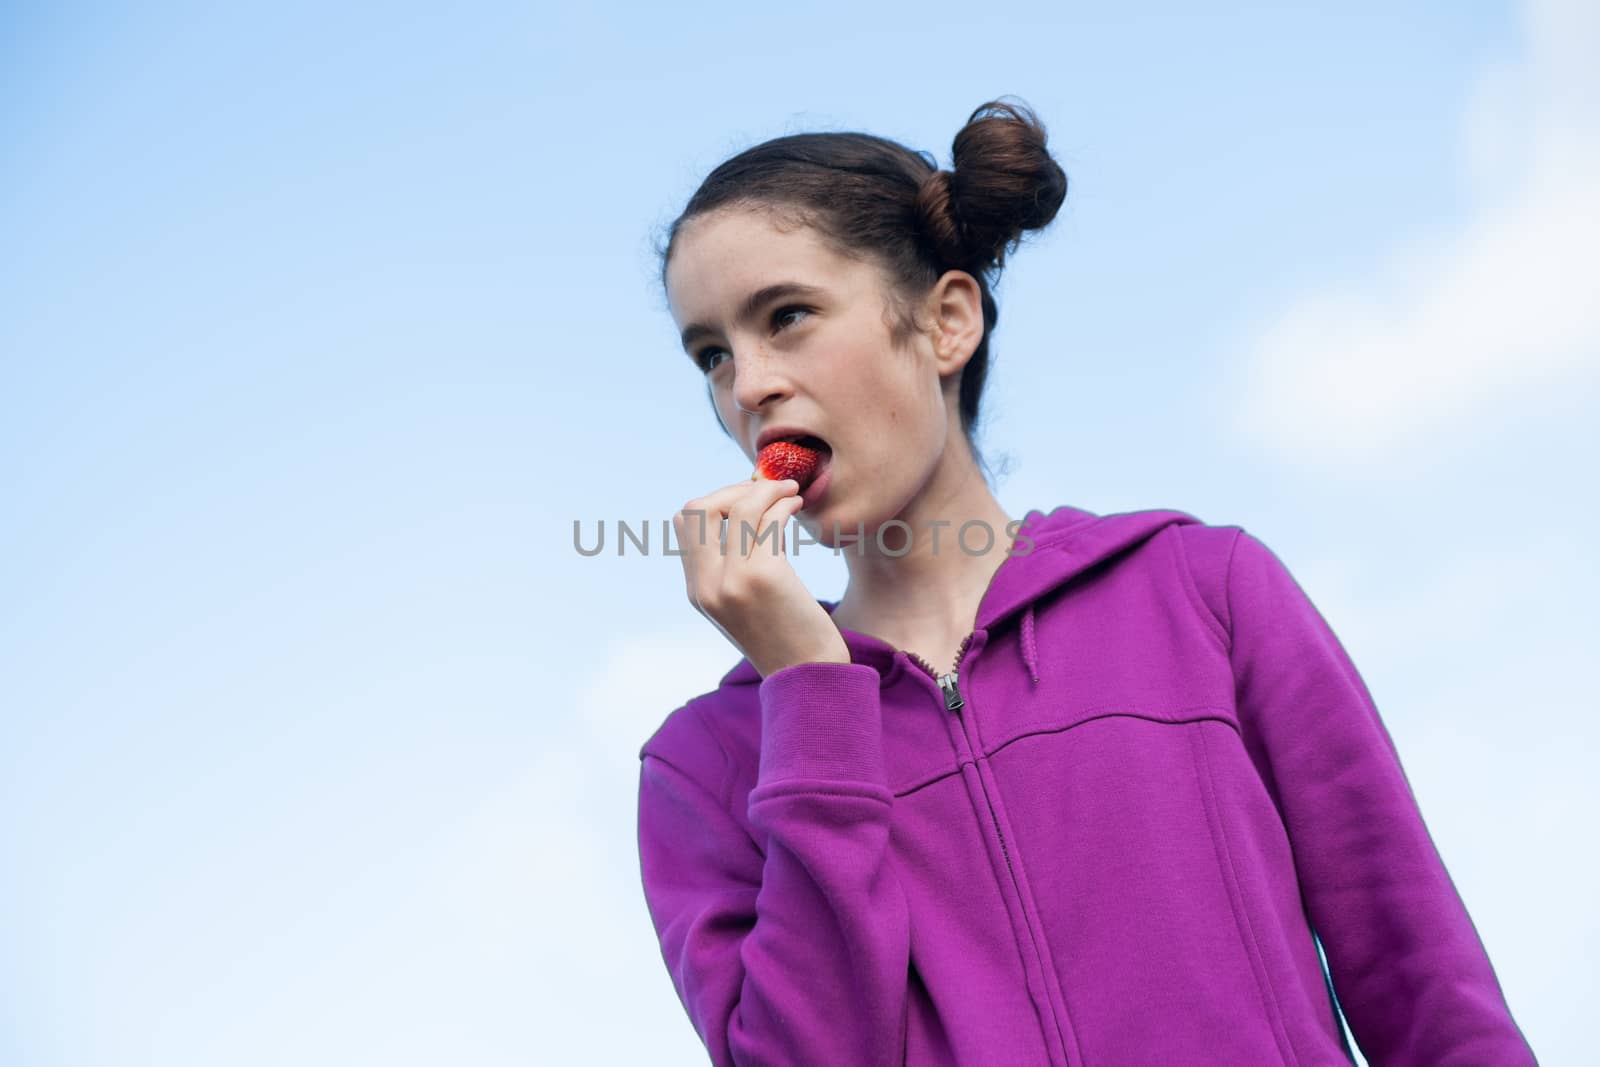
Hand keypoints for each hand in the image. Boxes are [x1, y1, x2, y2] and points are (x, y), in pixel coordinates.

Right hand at [673, 477, 850, 677]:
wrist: (809, 677)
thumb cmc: (786, 638)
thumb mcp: (744, 605)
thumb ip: (731, 568)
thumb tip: (745, 513)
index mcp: (696, 591)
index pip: (686, 523)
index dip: (716, 500)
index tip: (747, 500)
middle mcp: (706, 586)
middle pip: (697, 508)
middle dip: (734, 489)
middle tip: (768, 491)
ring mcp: (731, 581)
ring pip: (737, 507)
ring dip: (766, 490)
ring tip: (791, 491)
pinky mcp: (763, 577)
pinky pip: (767, 520)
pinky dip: (782, 503)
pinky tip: (797, 508)